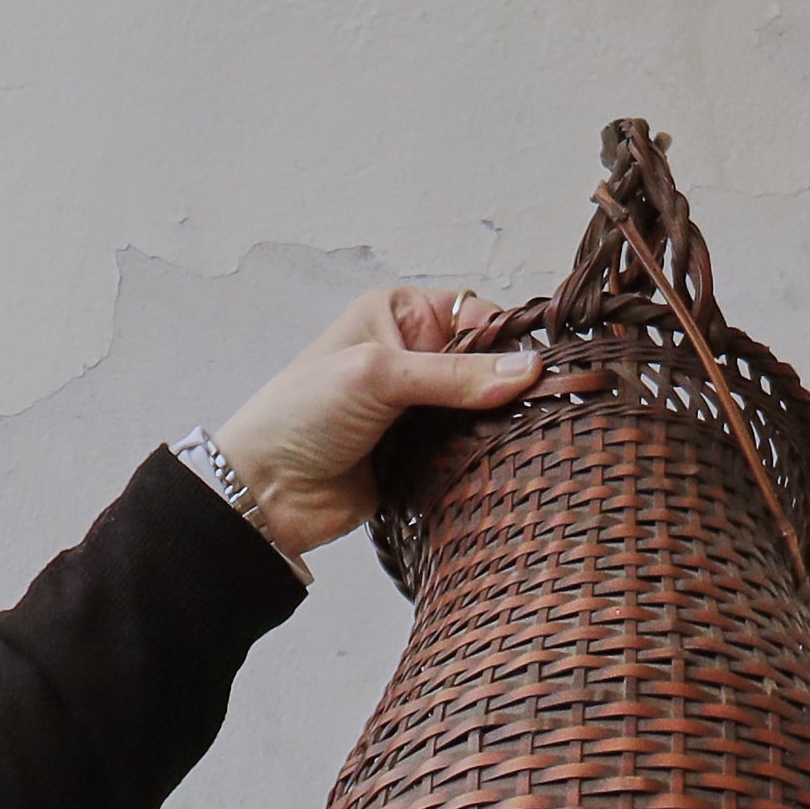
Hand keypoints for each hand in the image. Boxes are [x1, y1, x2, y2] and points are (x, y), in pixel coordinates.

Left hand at [214, 287, 538, 558]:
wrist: (266, 493)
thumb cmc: (303, 415)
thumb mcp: (379, 376)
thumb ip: (454, 374)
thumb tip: (528, 370)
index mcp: (398, 317)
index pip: (476, 315)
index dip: (509, 340)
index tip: (541, 369)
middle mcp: (413, 358)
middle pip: (486, 365)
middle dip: (509, 386)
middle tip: (542, 408)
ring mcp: (419, 410)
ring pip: (482, 411)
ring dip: (497, 426)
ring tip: (528, 439)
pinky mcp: (422, 455)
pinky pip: (468, 451)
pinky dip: (483, 458)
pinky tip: (503, 464)